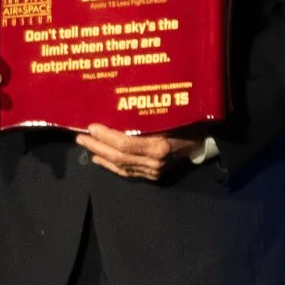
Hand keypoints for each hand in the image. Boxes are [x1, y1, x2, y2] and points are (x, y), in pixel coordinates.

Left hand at [75, 124, 203, 181]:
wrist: (205, 143)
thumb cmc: (188, 123)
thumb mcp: (169, 115)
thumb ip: (146, 117)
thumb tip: (117, 108)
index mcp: (159, 146)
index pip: (125, 144)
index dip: (106, 136)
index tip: (91, 126)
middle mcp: (154, 162)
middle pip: (119, 156)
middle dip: (97, 146)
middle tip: (80, 137)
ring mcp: (153, 171)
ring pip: (121, 166)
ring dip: (100, 155)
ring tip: (85, 146)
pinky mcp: (153, 176)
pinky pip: (127, 172)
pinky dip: (111, 166)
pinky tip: (99, 159)